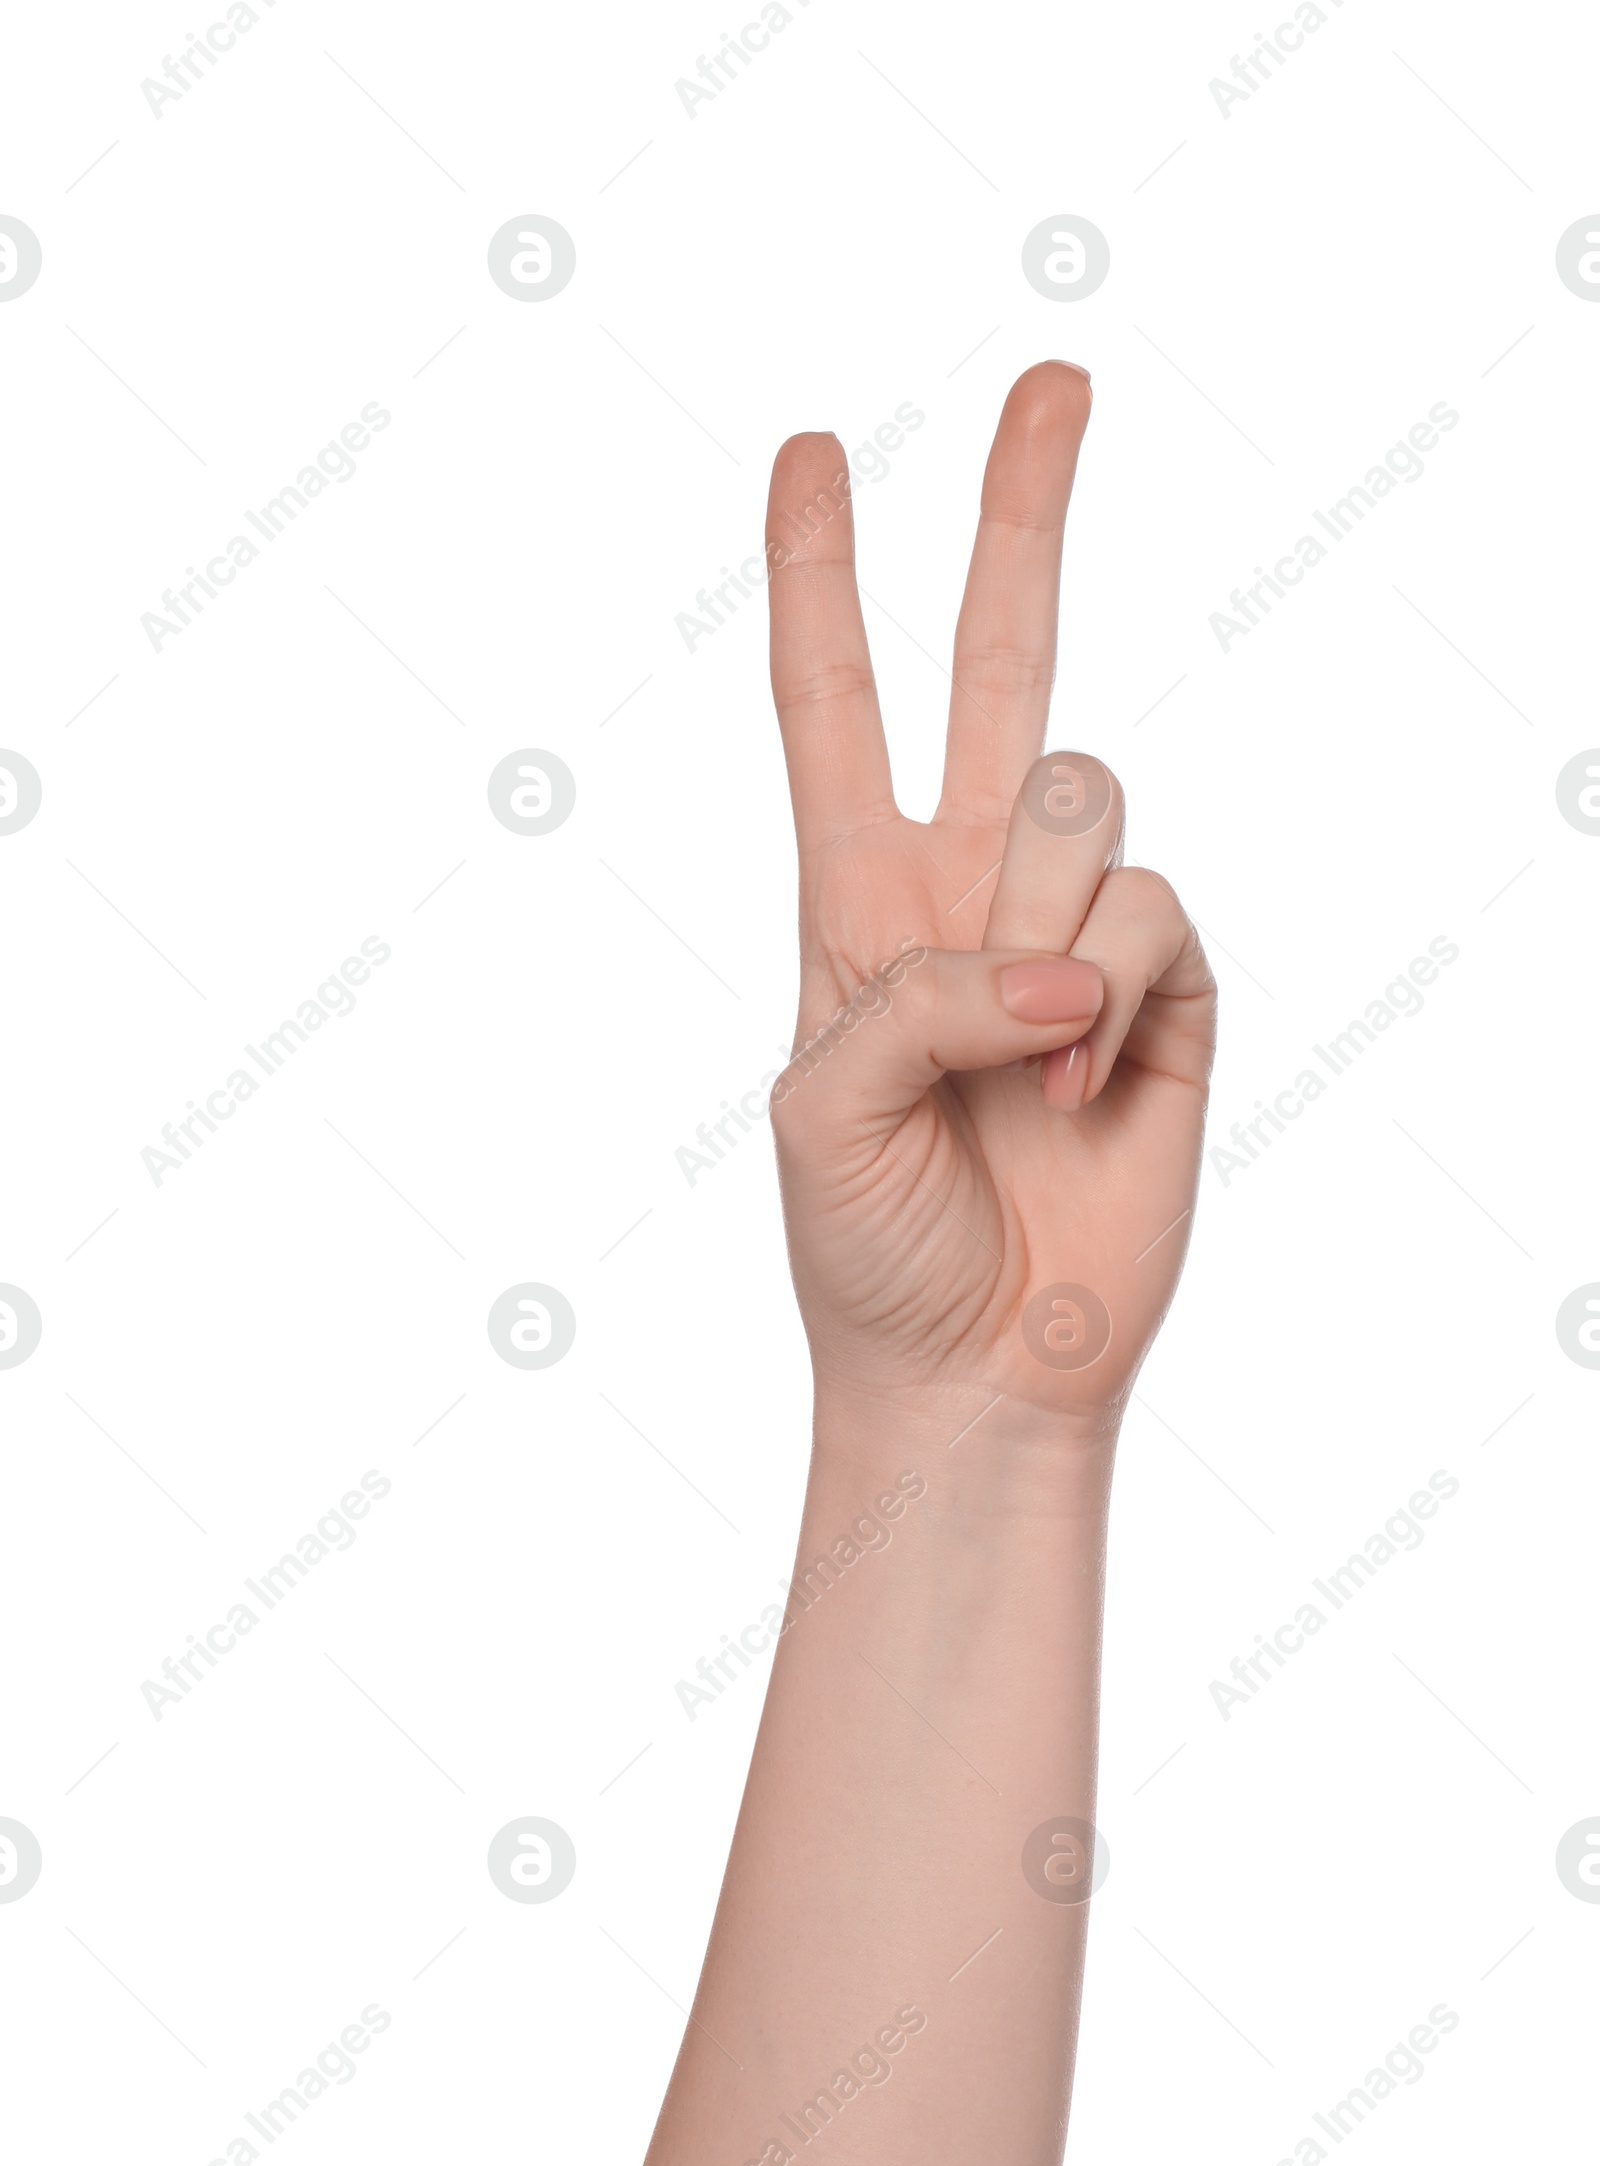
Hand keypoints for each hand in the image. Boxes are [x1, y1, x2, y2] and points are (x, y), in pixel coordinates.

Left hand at [766, 363, 1215, 1444]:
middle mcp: (970, 892)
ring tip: (1013, 1070)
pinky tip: (1078, 1093)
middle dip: (1024, 513)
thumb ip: (913, 992)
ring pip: (1079, 797)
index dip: (818, 579)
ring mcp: (1076, 937)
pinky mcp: (1171, 994)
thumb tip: (1058, 962)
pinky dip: (1107, 1002)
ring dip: (1036, 925)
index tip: (809, 454)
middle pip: (999, 661)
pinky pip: (1153, 911)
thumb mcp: (820, 1108)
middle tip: (1056, 375)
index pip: (833, 705)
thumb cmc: (866, 1250)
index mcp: (854, 899)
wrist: (974, 1374)